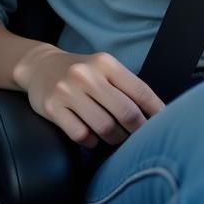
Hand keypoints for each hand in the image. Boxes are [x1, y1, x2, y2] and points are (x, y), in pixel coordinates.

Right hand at [12, 43, 163, 146]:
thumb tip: (160, 116)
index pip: (141, 92)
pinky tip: (91, 134)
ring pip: (105, 128)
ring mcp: (67, 91)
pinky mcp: (52, 107)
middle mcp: (85, 74)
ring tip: (114, 136)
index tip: (164, 125)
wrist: (40, 66)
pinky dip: (91, 141)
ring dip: (115, 139)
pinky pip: (82, 135)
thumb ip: (128, 87)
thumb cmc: (82, 74)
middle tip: (137, 136)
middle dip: (137, 131)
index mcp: (104, 63)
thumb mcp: (104, 69)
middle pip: (126, 113)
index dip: (157, 113)